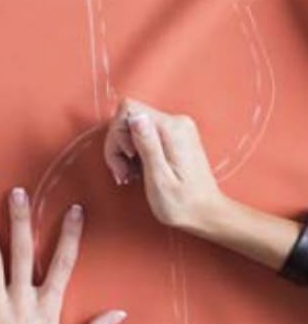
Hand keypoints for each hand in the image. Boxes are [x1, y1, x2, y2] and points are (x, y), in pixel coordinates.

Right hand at [104, 99, 225, 232]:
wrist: (206, 213)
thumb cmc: (182, 203)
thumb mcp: (159, 178)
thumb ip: (147, 145)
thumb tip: (135, 116)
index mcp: (172, 129)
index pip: (128, 109)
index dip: (118, 134)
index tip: (127, 158)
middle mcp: (176, 122)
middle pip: (128, 118)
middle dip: (118, 146)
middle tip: (124, 173)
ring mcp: (176, 128)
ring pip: (132, 126)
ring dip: (124, 152)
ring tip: (131, 175)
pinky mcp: (174, 136)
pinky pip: (142, 134)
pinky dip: (134, 152)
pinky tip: (138, 171)